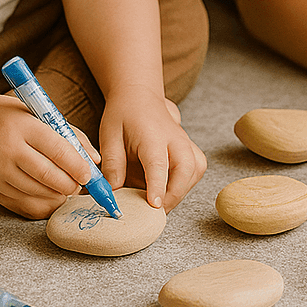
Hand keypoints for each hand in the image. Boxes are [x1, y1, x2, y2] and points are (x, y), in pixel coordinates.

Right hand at [0, 94, 101, 218]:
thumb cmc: (17, 118)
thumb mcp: (43, 115)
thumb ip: (71, 136)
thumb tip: (96, 161)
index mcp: (23, 127)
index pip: (56, 150)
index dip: (77, 165)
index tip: (89, 174)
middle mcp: (6, 150)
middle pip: (47, 176)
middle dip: (70, 184)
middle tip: (80, 184)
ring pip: (36, 193)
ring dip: (58, 196)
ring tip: (67, 189)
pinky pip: (22, 206)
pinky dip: (42, 205)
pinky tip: (52, 198)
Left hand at [99, 89, 206, 211]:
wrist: (139, 95)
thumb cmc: (123, 116)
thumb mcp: (109, 137)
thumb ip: (112, 165)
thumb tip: (113, 193)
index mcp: (152, 135)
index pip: (159, 163)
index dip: (157, 186)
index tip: (154, 205)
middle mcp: (174, 138)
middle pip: (187, 167)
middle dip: (175, 193)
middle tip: (155, 211)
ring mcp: (185, 141)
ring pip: (196, 169)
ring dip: (183, 189)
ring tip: (162, 202)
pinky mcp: (189, 147)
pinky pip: (197, 168)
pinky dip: (187, 183)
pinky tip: (171, 189)